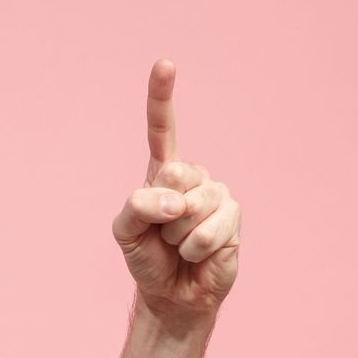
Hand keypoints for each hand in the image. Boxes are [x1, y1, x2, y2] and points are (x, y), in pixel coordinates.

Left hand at [110, 59, 240, 327]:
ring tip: (180, 245)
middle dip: (161, 212)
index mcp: (162, 172)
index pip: (161, 129)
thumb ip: (137, 206)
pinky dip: (196, 247)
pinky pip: (208, 229)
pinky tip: (198, 253)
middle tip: (163, 233)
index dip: (162, 96)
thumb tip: (175, 200)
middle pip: (174, 175)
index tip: (165, 63)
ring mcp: (216, 194)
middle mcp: (193, 176)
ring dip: (178, 235)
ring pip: (191, 206)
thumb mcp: (124, 232)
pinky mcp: (233, 216)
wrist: (172, 293)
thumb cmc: (148, 258)